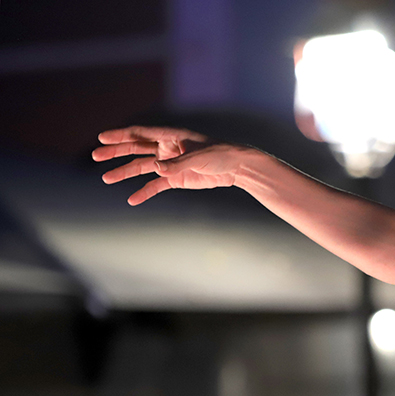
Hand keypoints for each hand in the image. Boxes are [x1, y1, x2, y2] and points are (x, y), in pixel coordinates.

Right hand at [92, 126, 246, 205]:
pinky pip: (155, 185)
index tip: (101, 138)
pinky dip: (144, 192)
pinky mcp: (175, 178)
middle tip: (95, 156)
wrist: (235, 168)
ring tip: (106, 178)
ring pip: (142, 167)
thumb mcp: (198, 157)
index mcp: (170, 136)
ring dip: (124, 172)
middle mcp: (166, 148)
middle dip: (115, 152)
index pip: (140, 134)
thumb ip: (177, 163)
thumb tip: (156, 168)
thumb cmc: (219, 154)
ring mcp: (169, 163)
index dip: (120, 135)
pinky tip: (132, 199)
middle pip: (135, 149)